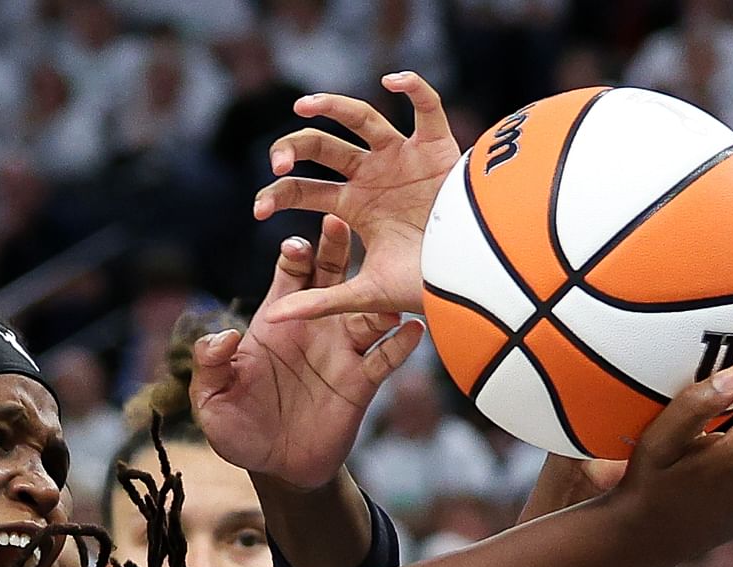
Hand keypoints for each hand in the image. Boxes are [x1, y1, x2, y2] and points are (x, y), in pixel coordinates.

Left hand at [192, 216, 425, 490]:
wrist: (276, 469)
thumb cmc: (238, 428)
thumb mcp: (211, 399)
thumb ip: (211, 365)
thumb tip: (225, 336)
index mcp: (277, 320)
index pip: (290, 274)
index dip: (294, 255)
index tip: (297, 246)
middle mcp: (314, 326)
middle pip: (332, 276)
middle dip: (337, 249)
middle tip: (343, 224)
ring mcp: (342, 351)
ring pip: (367, 312)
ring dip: (377, 297)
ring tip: (386, 285)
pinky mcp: (362, 382)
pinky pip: (386, 357)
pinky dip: (401, 343)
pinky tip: (413, 330)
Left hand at [252, 71, 458, 323]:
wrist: (474, 283)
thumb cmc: (425, 287)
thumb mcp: (365, 296)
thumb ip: (319, 302)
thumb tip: (270, 319)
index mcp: (354, 205)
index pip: (304, 188)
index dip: (277, 193)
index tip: (258, 210)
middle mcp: (373, 175)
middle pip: (323, 147)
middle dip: (294, 147)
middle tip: (277, 161)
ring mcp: (403, 158)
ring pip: (362, 118)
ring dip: (332, 107)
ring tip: (304, 106)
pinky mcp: (439, 148)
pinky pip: (427, 107)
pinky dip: (414, 88)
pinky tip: (393, 80)